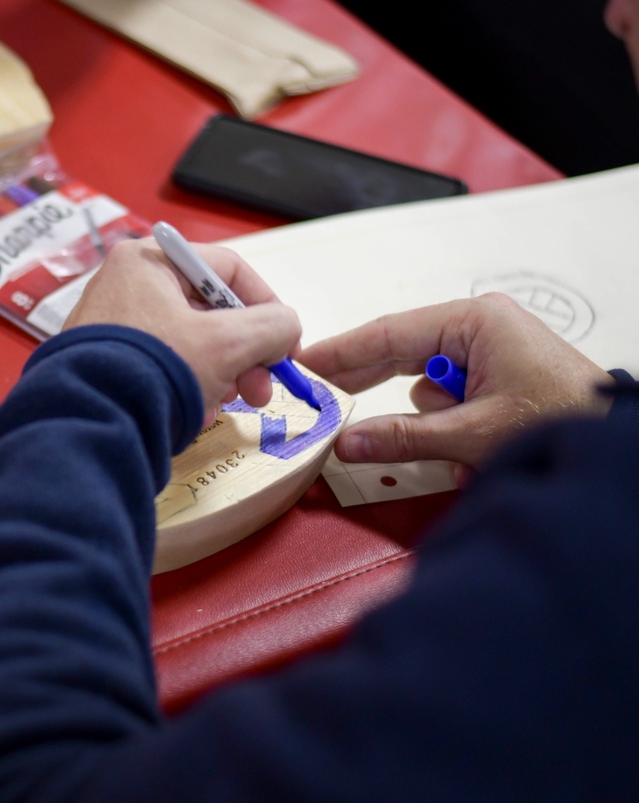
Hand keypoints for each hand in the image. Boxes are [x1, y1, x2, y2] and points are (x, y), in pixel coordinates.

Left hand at [63, 238, 302, 422]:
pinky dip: (186, 387)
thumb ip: (272, 325)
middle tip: (260, 391)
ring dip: (219, 375)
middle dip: (244, 355)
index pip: (228, 270)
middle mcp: (125, 283)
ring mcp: (112, 324)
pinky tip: (192, 414)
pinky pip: (162, 365)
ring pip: (190, 342)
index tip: (285, 345)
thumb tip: (286, 328)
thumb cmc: (155, 371)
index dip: (267, 306)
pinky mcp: (106, 360)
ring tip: (221, 405)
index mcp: (149, 260)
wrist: (90, 423)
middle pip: (210, 312)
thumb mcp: (228, 343)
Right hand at [298, 293, 613, 468]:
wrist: (618, 444)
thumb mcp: (472, 435)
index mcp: (476, 322)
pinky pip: (448, 394)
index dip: (342, 351)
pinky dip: (444, 420)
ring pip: (424, 381)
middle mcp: (481, 328)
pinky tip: (460, 443)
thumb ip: (402, 438)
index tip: (305, 362)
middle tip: (321, 392)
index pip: (390, 333)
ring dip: (425, 416)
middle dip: (369, 379)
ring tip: (446, 441)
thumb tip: (349, 441)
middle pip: (401, 350)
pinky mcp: (497, 376)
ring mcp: (490, 351)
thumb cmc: (564, 421)